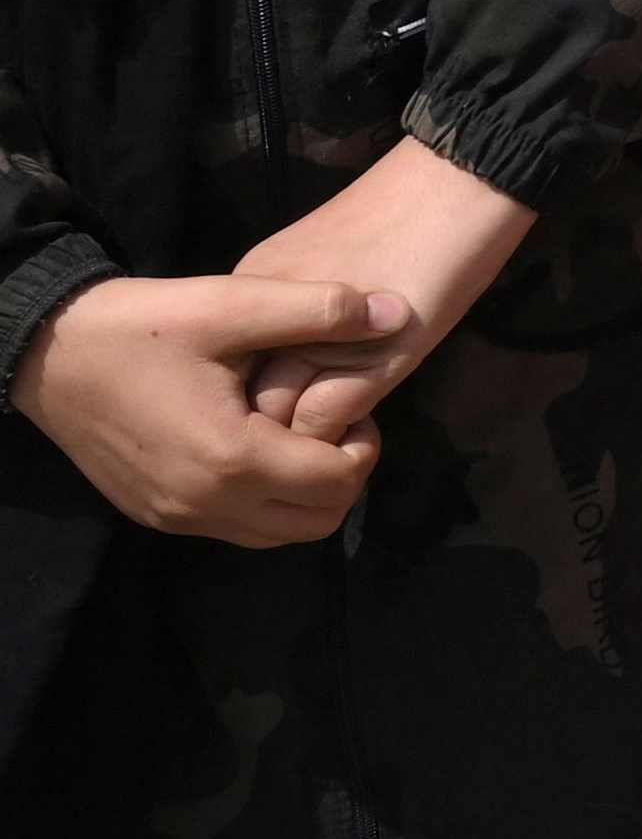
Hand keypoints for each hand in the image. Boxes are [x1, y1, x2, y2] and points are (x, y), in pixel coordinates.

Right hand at [11, 275, 402, 542]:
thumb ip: (320, 310)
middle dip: (343, 476)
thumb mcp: (232, 304)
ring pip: (275, 534)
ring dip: (303, 494)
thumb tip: (397, 312)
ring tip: (295, 432)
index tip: (352, 402)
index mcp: (231, 458)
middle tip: (334, 422)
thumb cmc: (141, 326)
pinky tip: (255, 446)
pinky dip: (262, 501)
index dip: (366, 444)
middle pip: (314, 523)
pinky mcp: (155, 514)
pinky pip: (233, 528)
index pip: (338, 483)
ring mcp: (175, 516)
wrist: (47, 353)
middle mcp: (204, 504)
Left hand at [224, 136, 535, 437]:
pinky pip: (322, 419)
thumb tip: (291, 356)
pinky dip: (335, 435)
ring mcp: (314, 338)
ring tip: (328, 438)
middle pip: (241, 393)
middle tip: (299, 430)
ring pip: (276, 416)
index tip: (283, 392)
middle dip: (265, 421)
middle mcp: (269, 315)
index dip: (253, 383)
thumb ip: (299, 304)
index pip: (229, 358)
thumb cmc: (405, 207)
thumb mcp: (329, 257)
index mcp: (256, 285)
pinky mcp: (363, 361)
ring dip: (298, 438)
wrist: (458, 180)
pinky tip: (359, 425)